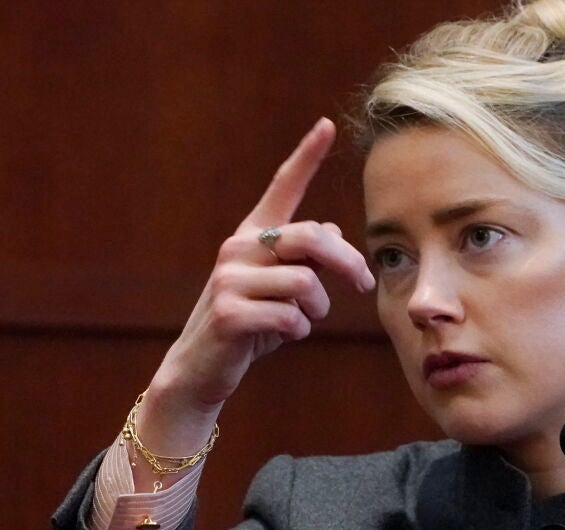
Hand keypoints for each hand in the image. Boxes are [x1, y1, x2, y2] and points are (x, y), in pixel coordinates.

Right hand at [137, 118, 374, 454]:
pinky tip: (283, 336)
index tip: (327, 126)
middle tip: (362, 284)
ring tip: (302, 320)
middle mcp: (238, 248)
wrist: (201, 368)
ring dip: (317, 309)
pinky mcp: (227, 313)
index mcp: (252, 236)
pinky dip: (298, 331)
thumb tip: (336, 231)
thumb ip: (304, 259)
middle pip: (312, 237)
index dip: (306, 156)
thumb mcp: (280, 289)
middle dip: (346, 263)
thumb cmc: (250, 325)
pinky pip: (290, 317)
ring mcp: (229, 279)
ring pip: (305, 283)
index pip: (282, 187)